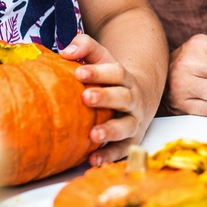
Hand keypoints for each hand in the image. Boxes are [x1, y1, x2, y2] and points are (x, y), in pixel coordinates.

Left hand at [61, 34, 150, 164]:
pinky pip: (123, 149)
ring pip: (127, 126)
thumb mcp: (102, 58)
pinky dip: (109, 155)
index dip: (98, 72)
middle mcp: (133, 100)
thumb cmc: (111, 79)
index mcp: (125, 79)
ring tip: (93, 135)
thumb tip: (66, 51)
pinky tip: (93, 159)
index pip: (116, 72)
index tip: (78, 72)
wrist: (139, 98)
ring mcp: (133, 121)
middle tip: (85, 97)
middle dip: (105, 98)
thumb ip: (86, 47)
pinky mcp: (130, 140)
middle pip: (123, 98)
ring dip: (111, 130)